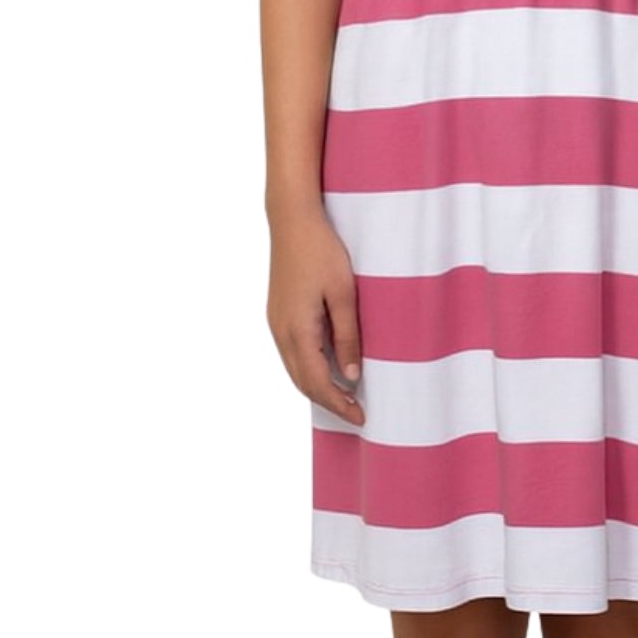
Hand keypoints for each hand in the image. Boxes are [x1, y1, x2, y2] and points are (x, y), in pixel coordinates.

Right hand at [266, 203, 364, 424]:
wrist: (292, 220)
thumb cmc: (321, 251)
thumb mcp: (344, 294)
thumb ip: (347, 336)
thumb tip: (351, 375)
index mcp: (297, 330)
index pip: (317, 382)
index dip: (339, 404)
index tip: (361, 417)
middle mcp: (281, 331)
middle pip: (302, 382)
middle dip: (328, 402)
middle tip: (356, 414)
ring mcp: (275, 323)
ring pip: (295, 369)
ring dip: (317, 387)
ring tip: (345, 397)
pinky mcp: (277, 314)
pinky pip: (292, 353)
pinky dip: (309, 369)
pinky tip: (328, 368)